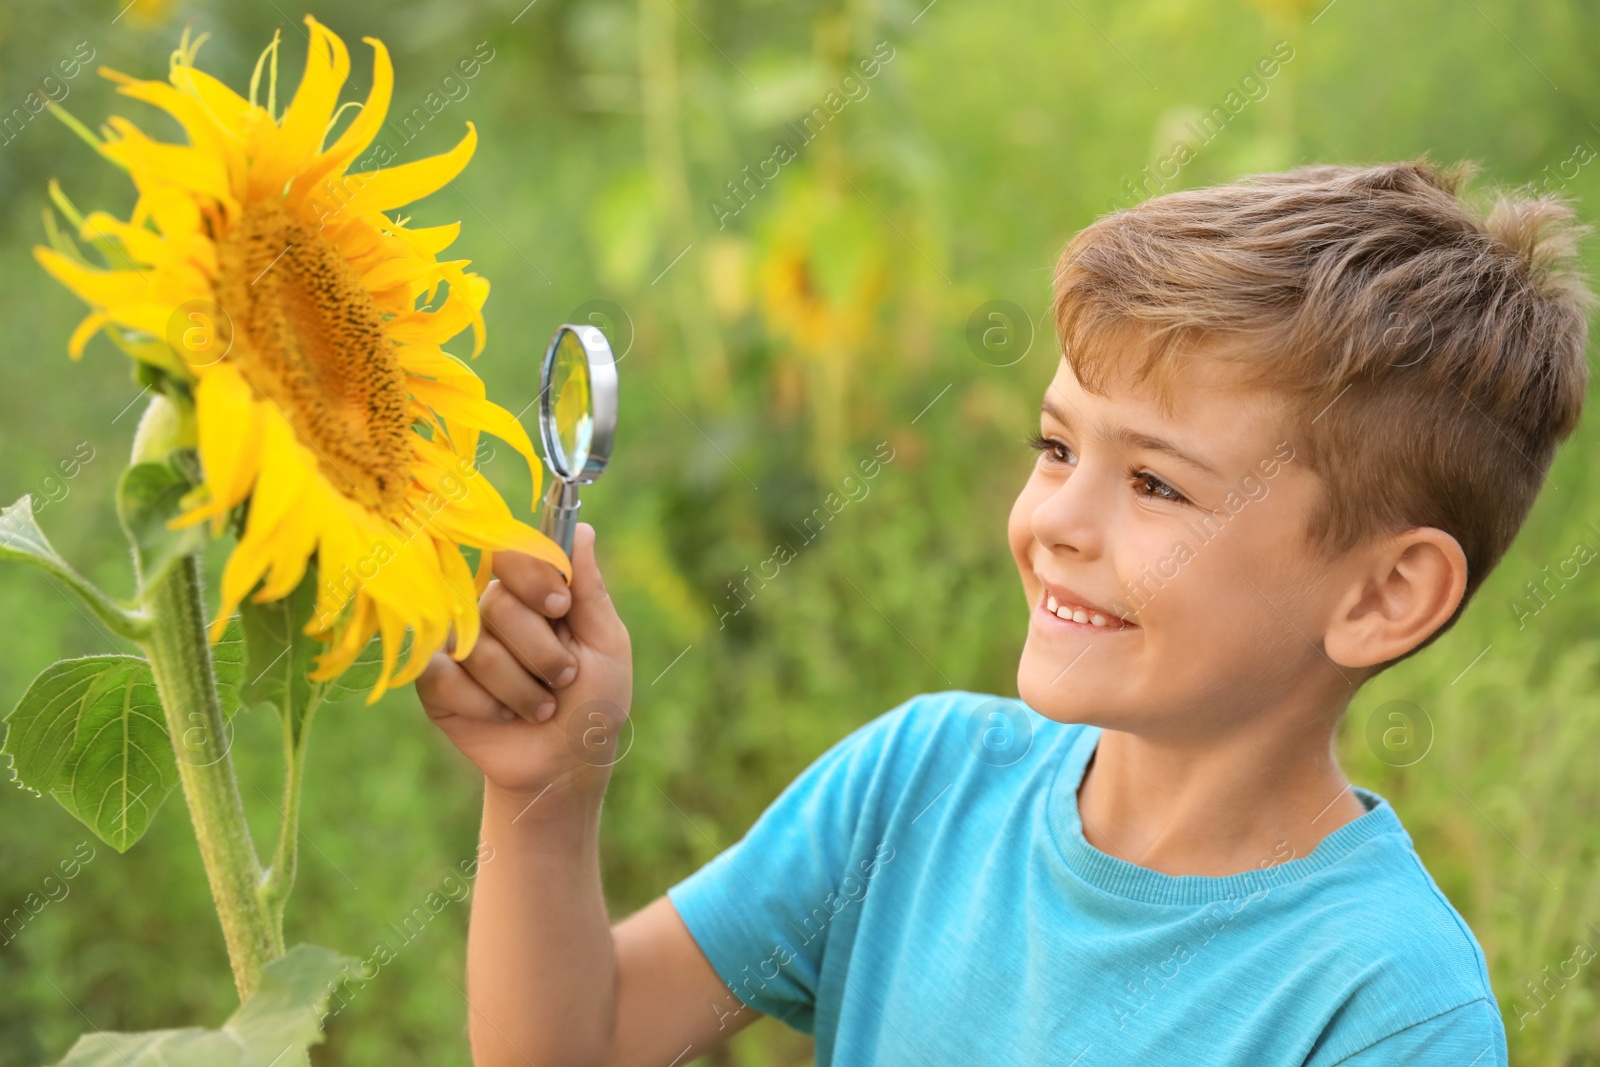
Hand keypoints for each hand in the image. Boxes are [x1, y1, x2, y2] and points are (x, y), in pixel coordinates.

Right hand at [417, 522, 632, 805]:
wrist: (566, 765)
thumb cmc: (594, 701)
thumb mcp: (606, 644)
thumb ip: (590, 588)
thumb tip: (584, 530)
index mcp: (531, 592)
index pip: (512, 552)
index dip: (533, 578)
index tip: (560, 608)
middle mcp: (488, 608)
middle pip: (498, 604)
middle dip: (541, 652)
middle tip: (563, 679)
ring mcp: (456, 643)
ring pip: (476, 647)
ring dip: (522, 689)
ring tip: (541, 707)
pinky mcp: (433, 681)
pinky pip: (444, 677)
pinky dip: (485, 706)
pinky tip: (503, 718)